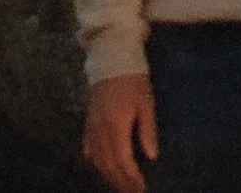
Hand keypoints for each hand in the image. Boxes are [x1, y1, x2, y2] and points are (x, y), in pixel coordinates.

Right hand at [83, 73, 158, 192]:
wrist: (111, 60)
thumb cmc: (133, 80)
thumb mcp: (146, 104)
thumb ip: (148, 131)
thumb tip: (152, 156)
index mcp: (116, 128)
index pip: (124, 162)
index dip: (132, 179)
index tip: (141, 190)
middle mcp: (100, 132)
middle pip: (109, 165)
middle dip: (121, 183)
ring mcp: (91, 128)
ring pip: (98, 160)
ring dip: (109, 175)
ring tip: (120, 186)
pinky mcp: (88, 122)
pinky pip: (89, 148)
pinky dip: (96, 162)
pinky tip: (101, 167)